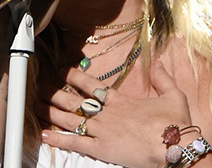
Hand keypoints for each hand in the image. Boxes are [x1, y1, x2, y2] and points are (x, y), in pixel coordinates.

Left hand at [39, 61, 193, 167]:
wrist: (175, 146)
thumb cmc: (175, 124)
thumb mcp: (173, 95)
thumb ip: (163, 78)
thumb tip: (158, 62)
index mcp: (121, 101)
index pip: (92, 85)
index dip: (75, 77)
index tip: (63, 71)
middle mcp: (107, 114)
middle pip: (75, 101)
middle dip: (56, 93)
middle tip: (42, 88)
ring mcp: (102, 131)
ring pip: (71, 120)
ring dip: (52, 112)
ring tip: (37, 106)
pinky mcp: (101, 149)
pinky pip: (75, 143)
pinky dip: (58, 139)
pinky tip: (45, 135)